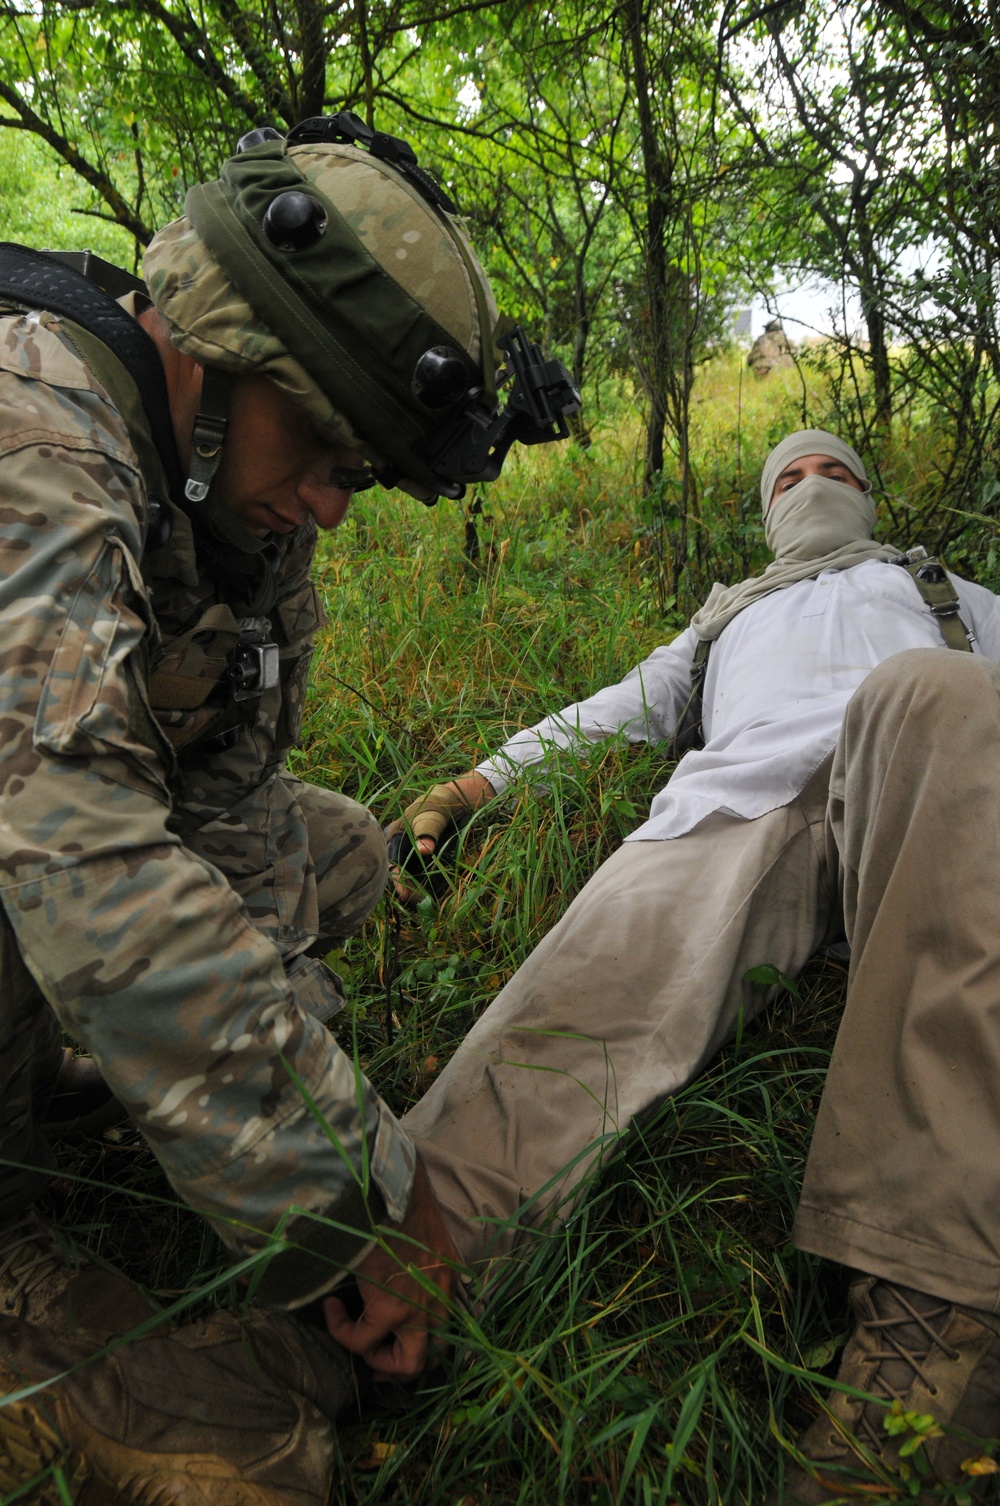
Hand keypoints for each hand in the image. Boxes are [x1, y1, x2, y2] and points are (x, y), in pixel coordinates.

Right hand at [323, 1152, 460, 1379]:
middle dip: (399, 1366)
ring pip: (406, 1365)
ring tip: (351, 1333)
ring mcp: (418, 1309)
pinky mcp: (389, 1310)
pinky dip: (342, 1330)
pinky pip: (361, 1340)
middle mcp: (440, 1301)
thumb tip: (387, 1275)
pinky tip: (331, 1307)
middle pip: (430, 1358)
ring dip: (376, 1357)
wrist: (388, 1191)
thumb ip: (413, 1262)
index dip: (418, 1347)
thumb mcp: (420, 1235)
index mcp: (447, 1281)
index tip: (392, 1343)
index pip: (443, 1333)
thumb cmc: (398, 1202)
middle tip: (374, 1360)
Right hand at [386, 772, 494, 902]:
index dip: (397, 878)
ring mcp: (406, 849)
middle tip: (412, 901)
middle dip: (403, 885)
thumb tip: (425, 850)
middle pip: (396, 868)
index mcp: (394, 833)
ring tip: (417, 901)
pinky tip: (421, 893)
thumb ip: (428, 833)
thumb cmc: (436, 807)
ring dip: (410, 885)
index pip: (392, 859)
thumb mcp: (432, 818)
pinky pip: (413, 870)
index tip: (405, 894)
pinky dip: (416, 881)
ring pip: (404, 871)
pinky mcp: (416, 854)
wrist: (447, 801)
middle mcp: (396, 843)